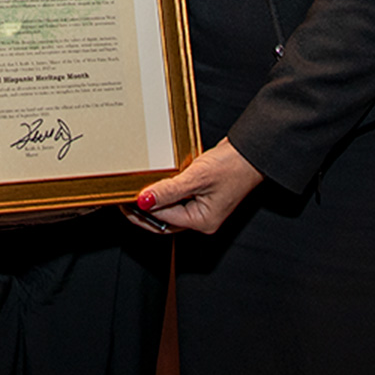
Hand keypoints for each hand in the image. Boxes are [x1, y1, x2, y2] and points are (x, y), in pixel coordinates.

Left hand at [124, 139, 262, 234]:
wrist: (250, 152)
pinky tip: (157, 183)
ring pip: (170, 210)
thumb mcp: (196, 177)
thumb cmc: (231, 166)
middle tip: (124, 200)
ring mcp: (202, 208)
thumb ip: (168, 190)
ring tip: (137, 190)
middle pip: (165, 221)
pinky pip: (178, 199)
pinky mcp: (202, 196)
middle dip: (145, 212)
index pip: (164, 219)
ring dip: (155, 201)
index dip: (144, 208)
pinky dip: (166, 193)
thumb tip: (144, 201)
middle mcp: (202, 219)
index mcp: (202, 221)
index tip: (126, 198)